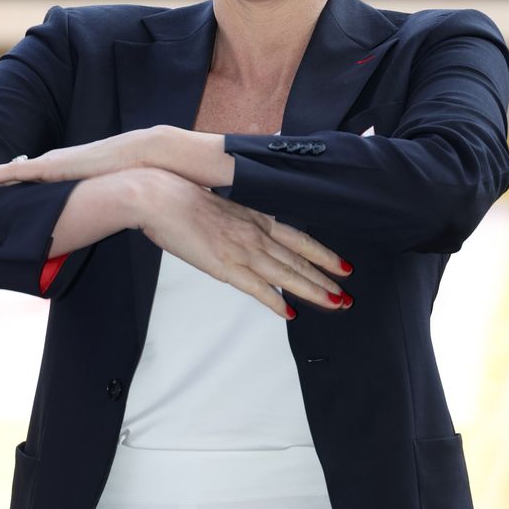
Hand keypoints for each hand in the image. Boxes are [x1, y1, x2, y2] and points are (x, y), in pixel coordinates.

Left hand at [0, 130, 151, 190]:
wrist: (135, 156)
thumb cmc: (121, 175)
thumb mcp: (97, 192)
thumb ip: (84, 203)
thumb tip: (81, 222)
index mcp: (55, 170)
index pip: (19, 178)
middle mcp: (45, 164)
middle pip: (2, 173)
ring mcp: (44, 164)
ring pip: (0, 173)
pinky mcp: (47, 167)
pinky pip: (10, 174)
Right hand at [134, 169, 352, 317]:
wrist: (160, 195)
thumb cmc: (183, 196)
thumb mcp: (221, 202)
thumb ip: (239, 217)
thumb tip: (245, 228)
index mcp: (255, 217)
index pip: (299, 239)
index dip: (323, 254)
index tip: (342, 266)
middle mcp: (255, 234)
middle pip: (300, 260)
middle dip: (326, 279)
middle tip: (348, 295)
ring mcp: (242, 250)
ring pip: (287, 275)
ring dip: (313, 291)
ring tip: (335, 304)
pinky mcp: (225, 266)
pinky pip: (258, 289)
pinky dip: (276, 302)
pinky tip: (291, 313)